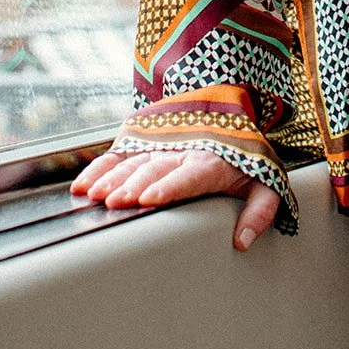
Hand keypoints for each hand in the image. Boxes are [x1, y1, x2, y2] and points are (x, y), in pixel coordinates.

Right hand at [70, 149, 280, 250]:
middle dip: (134, 184)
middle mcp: (182, 150)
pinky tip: (83, 185)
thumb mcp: (265, 181)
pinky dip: (100, 168)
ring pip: (134, 161)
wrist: (230, 106)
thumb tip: (242, 241)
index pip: (189, 175)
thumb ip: (260, 211)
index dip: (169, 186)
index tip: (150, 199)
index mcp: (211, 162)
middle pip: (155, 169)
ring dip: (113, 177)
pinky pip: (120, 154)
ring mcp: (161, 144)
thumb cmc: (244, 155)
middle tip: (115, 203)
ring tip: (95, 195)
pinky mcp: (145, 141)